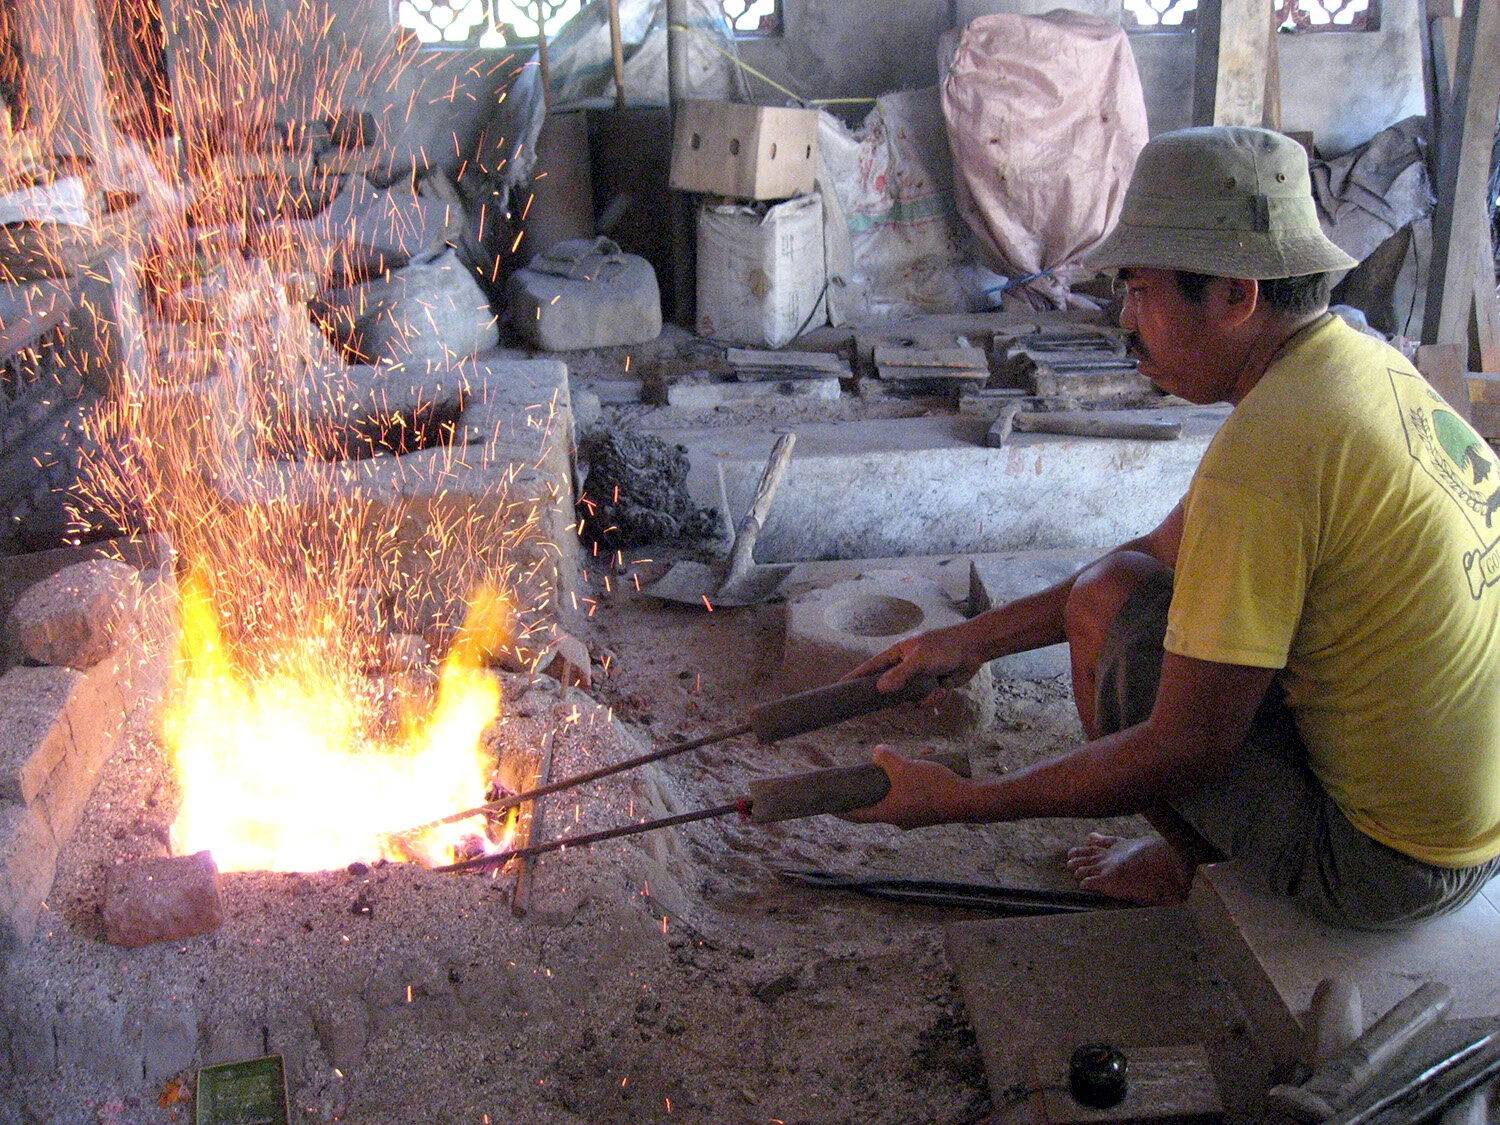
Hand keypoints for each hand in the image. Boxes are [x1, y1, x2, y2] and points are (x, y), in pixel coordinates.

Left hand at [839, 746, 970, 828]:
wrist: (971, 800)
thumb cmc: (934, 787)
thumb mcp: (904, 767)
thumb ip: (886, 759)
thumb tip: (877, 753)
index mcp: (888, 813)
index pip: (854, 814)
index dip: (838, 807)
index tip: (825, 803)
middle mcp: (899, 817)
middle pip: (877, 798)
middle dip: (878, 778)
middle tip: (874, 766)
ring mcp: (914, 813)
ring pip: (899, 788)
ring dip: (904, 769)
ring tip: (917, 755)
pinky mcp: (928, 806)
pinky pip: (916, 786)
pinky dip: (919, 770)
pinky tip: (929, 756)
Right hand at [843, 620, 984, 698]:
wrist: (974, 649)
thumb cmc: (945, 647)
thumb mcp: (920, 660)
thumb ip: (900, 675)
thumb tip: (879, 689)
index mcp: (897, 654)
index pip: (871, 667)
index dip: (856, 677)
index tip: (840, 686)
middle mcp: (905, 667)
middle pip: (891, 691)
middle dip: (902, 699)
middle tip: (907, 702)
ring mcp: (918, 679)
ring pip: (910, 701)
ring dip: (924, 699)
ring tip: (937, 688)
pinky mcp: (931, 687)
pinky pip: (926, 702)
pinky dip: (936, 698)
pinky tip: (945, 687)